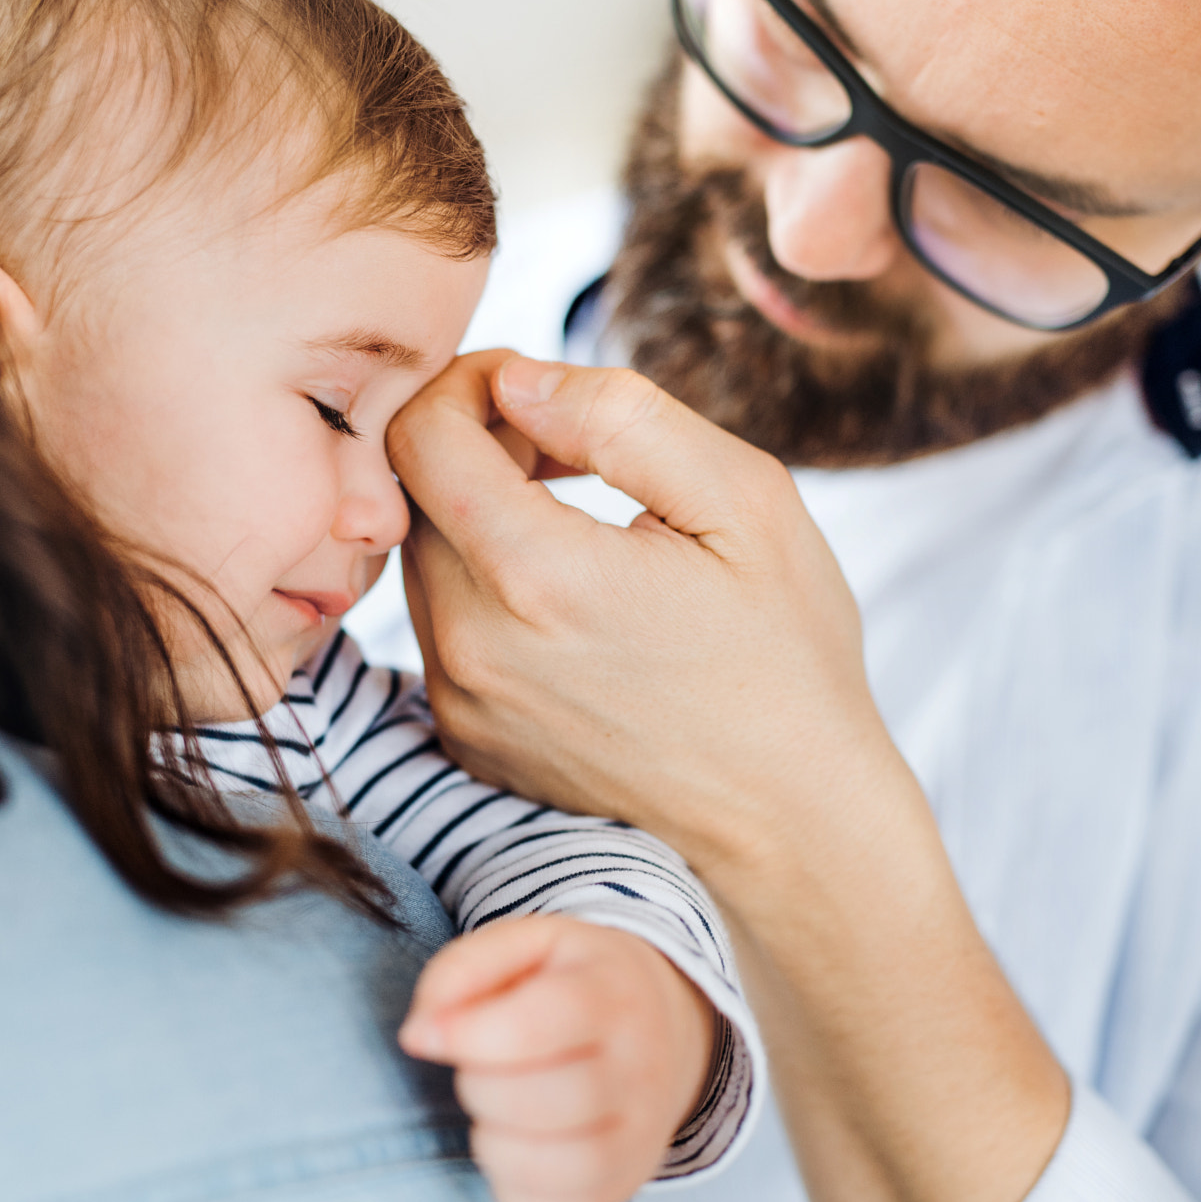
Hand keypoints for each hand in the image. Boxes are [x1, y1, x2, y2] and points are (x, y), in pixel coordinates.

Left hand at [386, 349, 890, 874]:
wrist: (791, 821)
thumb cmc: (786, 655)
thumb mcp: (745, 501)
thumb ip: (622, 417)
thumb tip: (518, 380)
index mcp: (538, 575)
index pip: (418, 434)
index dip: (467, 382)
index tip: (533, 389)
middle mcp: (474, 645)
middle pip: (408, 493)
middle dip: (472, 443)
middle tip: (563, 447)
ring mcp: (463, 702)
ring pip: (420, 558)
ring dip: (474, 514)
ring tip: (572, 516)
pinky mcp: (467, 738)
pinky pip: (440, 628)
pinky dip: (483, 588)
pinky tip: (567, 597)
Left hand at [399, 916, 716, 1201]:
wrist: (661, 1022)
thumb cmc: (569, 980)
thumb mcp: (523, 945)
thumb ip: (461, 971)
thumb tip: (419, 1036)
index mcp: (613, 993)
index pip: (539, 1024)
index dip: (465, 1036)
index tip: (425, 1036)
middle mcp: (642, 1067)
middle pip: (543, 1101)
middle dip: (477, 1087)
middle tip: (476, 1067)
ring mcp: (643, 1134)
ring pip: (557, 1167)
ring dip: (493, 1143)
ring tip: (493, 1110)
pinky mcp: (627, 1185)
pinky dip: (514, 1189)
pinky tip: (511, 1147)